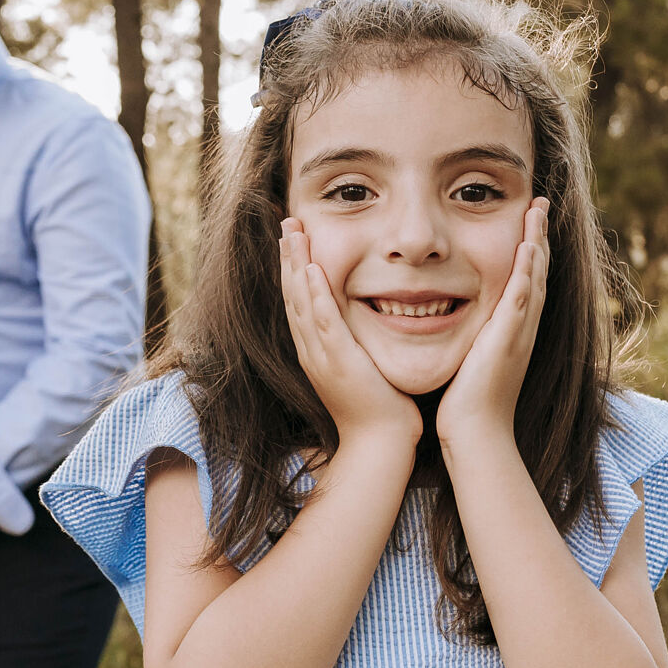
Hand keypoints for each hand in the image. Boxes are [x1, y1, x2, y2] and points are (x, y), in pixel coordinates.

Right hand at [280, 217, 420, 447]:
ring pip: (301, 302)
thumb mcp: (363, 367)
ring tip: (293, 234)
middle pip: (292, 294)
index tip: (294, 238)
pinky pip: (322, 322)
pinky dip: (314, 295)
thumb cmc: (380, 409)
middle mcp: (312, 349)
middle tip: (286, 223)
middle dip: (289, 256)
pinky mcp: (338, 361)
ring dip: (295, 265)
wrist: (380, 444)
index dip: (294, 267)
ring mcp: (322, 355)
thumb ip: (358, 343)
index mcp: (316, 349)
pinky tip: (311, 271)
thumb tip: (368, 321)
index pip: (300, 300)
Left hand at [437, 198, 549, 446]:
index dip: (528, 249)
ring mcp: (519, 332)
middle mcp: (522, 326)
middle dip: (539, 236)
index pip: (526, 280)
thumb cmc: (467, 402)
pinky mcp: (508, 340)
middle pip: (537, 271)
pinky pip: (522, 299)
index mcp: (512, 329)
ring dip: (536, 242)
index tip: (527, 221)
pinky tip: (526, 247)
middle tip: (541, 203)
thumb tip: (451, 318)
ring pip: (535, 278)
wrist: (476, 432)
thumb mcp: (471, 358)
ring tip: (538, 211)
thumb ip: (470, 337)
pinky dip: (527, 272)